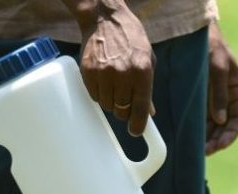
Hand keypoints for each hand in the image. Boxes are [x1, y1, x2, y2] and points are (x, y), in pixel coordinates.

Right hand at [68, 1, 155, 135]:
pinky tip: (103, 82)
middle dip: (124, 111)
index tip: (136, 132)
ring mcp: (104, 73)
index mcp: (142, 72)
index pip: (140, 108)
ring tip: (114, 87)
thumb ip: (148, 87)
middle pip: (122, 110)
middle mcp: (123, 74)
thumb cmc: (131, 39)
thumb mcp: (148, 60)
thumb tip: (149, 113)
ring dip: (111, 102)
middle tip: (125, 103)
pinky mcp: (88, 71)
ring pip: (107, 105)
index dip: (138, 124)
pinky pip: (93, 96)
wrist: (105, 18)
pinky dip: (99, 94)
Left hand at [206, 23, 237, 154]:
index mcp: (236, 91)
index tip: (219, 146)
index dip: (230, 135)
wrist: (194, 33)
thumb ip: (219, 93)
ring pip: (212, 124)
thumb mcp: (218, 67)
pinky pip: (199, 117)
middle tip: (205, 152)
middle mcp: (226, 98)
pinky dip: (196, 128)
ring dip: (206, 138)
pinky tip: (188, 136)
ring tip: (195, 149)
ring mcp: (212, 98)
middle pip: (224, 126)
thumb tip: (220, 121)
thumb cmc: (211, 46)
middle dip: (217, 140)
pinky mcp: (198, 98)